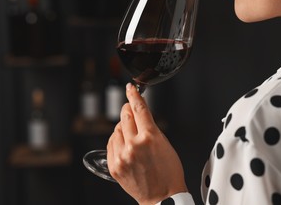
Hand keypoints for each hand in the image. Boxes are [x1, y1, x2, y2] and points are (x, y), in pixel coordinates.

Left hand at [107, 83, 187, 204]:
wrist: (162, 197)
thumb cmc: (169, 172)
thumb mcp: (165, 143)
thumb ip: (150, 127)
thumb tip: (139, 114)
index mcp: (150, 137)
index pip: (139, 108)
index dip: (134, 94)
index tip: (130, 87)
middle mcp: (134, 145)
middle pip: (125, 115)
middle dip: (128, 110)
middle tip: (131, 110)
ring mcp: (122, 156)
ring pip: (116, 129)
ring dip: (123, 127)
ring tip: (133, 137)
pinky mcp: (114, 166)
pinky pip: (111, 143)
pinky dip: (117, 140)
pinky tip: (125, 145)